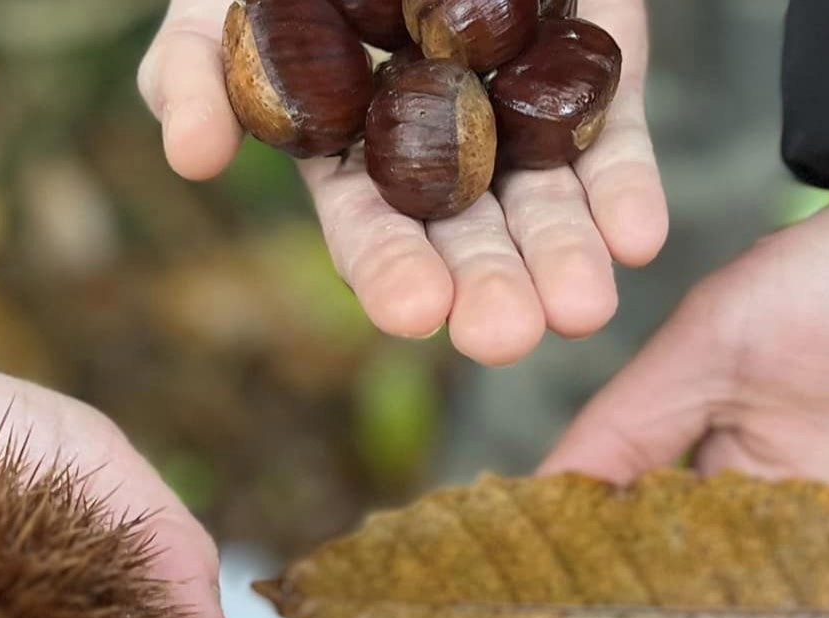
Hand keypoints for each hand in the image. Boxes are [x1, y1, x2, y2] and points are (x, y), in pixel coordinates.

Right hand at [137, 0, 667, 364]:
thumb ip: (193, 71)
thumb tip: (191, 157)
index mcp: (352, 155)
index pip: (372, 230)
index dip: (390, 271)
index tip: (412, 311)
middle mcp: (440, 152)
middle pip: (470, 237)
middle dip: (488, 288)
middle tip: (505, 335)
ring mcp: (520, 115)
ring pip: (549, 204)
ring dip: (565, 258)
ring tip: (581, 309)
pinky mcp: (594, 72)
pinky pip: (615, 139)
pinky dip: (627, 191)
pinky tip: (637, 239)